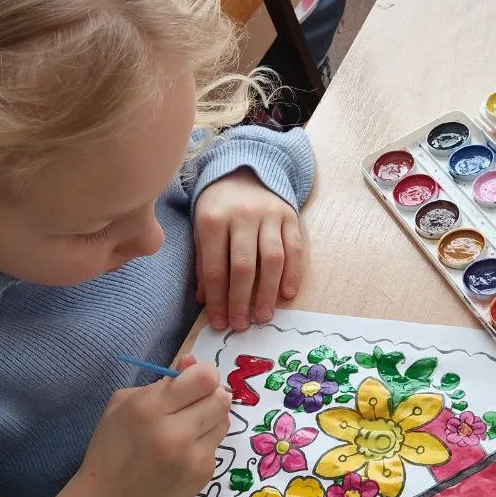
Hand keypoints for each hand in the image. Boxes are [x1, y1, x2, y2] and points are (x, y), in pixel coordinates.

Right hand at [74, 360, 230, 496]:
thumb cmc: (110, 449)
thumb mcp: (122, 405)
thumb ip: (160, 382)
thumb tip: (192, 362)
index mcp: (149, 408)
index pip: (204, 378)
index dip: (203, 375)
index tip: (193, 382)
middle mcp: (174, 432)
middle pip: (221, 397)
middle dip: (210, 395)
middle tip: (193, 404)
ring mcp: (192, 456)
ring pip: (224, 420)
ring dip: (210, 418)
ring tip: (188, 428)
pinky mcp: (203, 475)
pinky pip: (216, 445)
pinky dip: (204, 443)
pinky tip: (182, 453)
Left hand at [194, 167, 303, 331]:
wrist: (244, 171)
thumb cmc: (217, 207)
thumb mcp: (201, 229)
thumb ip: (203, 263)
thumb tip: (204, 300)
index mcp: (213, 220)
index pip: (215, 268)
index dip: (217, 300)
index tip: (219, 323)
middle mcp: (242, 216)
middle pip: (244, 266)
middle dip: (242, 300)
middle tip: (241, 325)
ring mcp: (268, 215)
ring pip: (272, 259)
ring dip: (268, 292)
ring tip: (264, 316)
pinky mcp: (289, 216)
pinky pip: (294, 248)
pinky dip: (292, 274)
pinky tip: (287, 294)